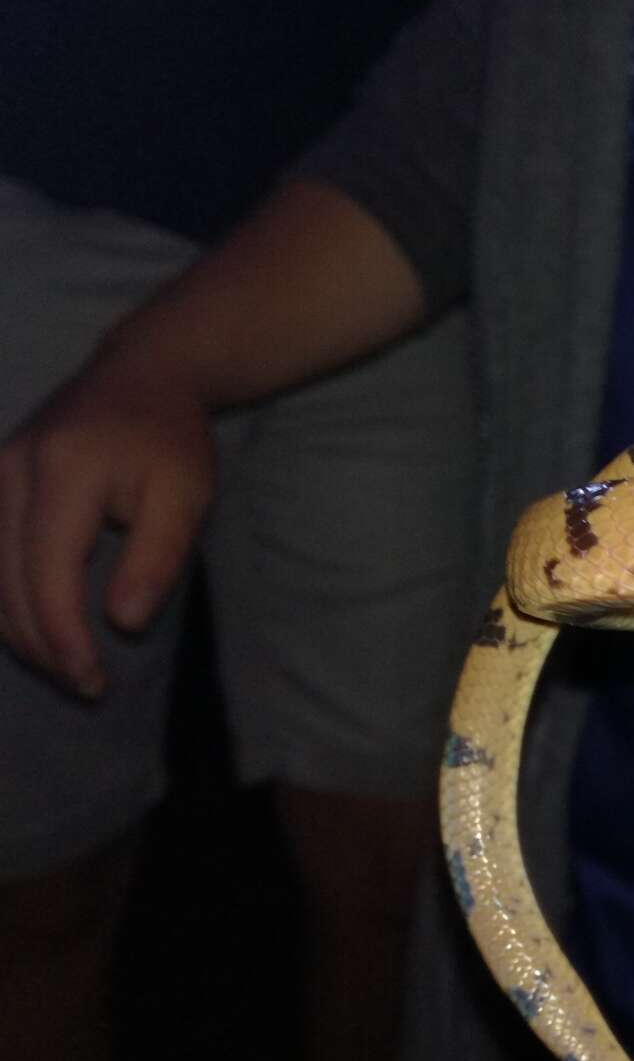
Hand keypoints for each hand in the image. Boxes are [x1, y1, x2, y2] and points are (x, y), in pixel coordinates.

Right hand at [0, 345, 216, 695]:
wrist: (140, 375)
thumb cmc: (170, 439)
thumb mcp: (187, 496)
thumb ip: (156, 558)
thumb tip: (122, 622)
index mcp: (64, 470)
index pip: (48, 571)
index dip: (63, 635)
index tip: (92, 681)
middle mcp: (11, 468)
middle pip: (7, 578)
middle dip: (40, 643)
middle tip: (84, 685)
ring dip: (17, 628)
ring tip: (63, 665)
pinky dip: (2, 598)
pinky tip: (31, 628)